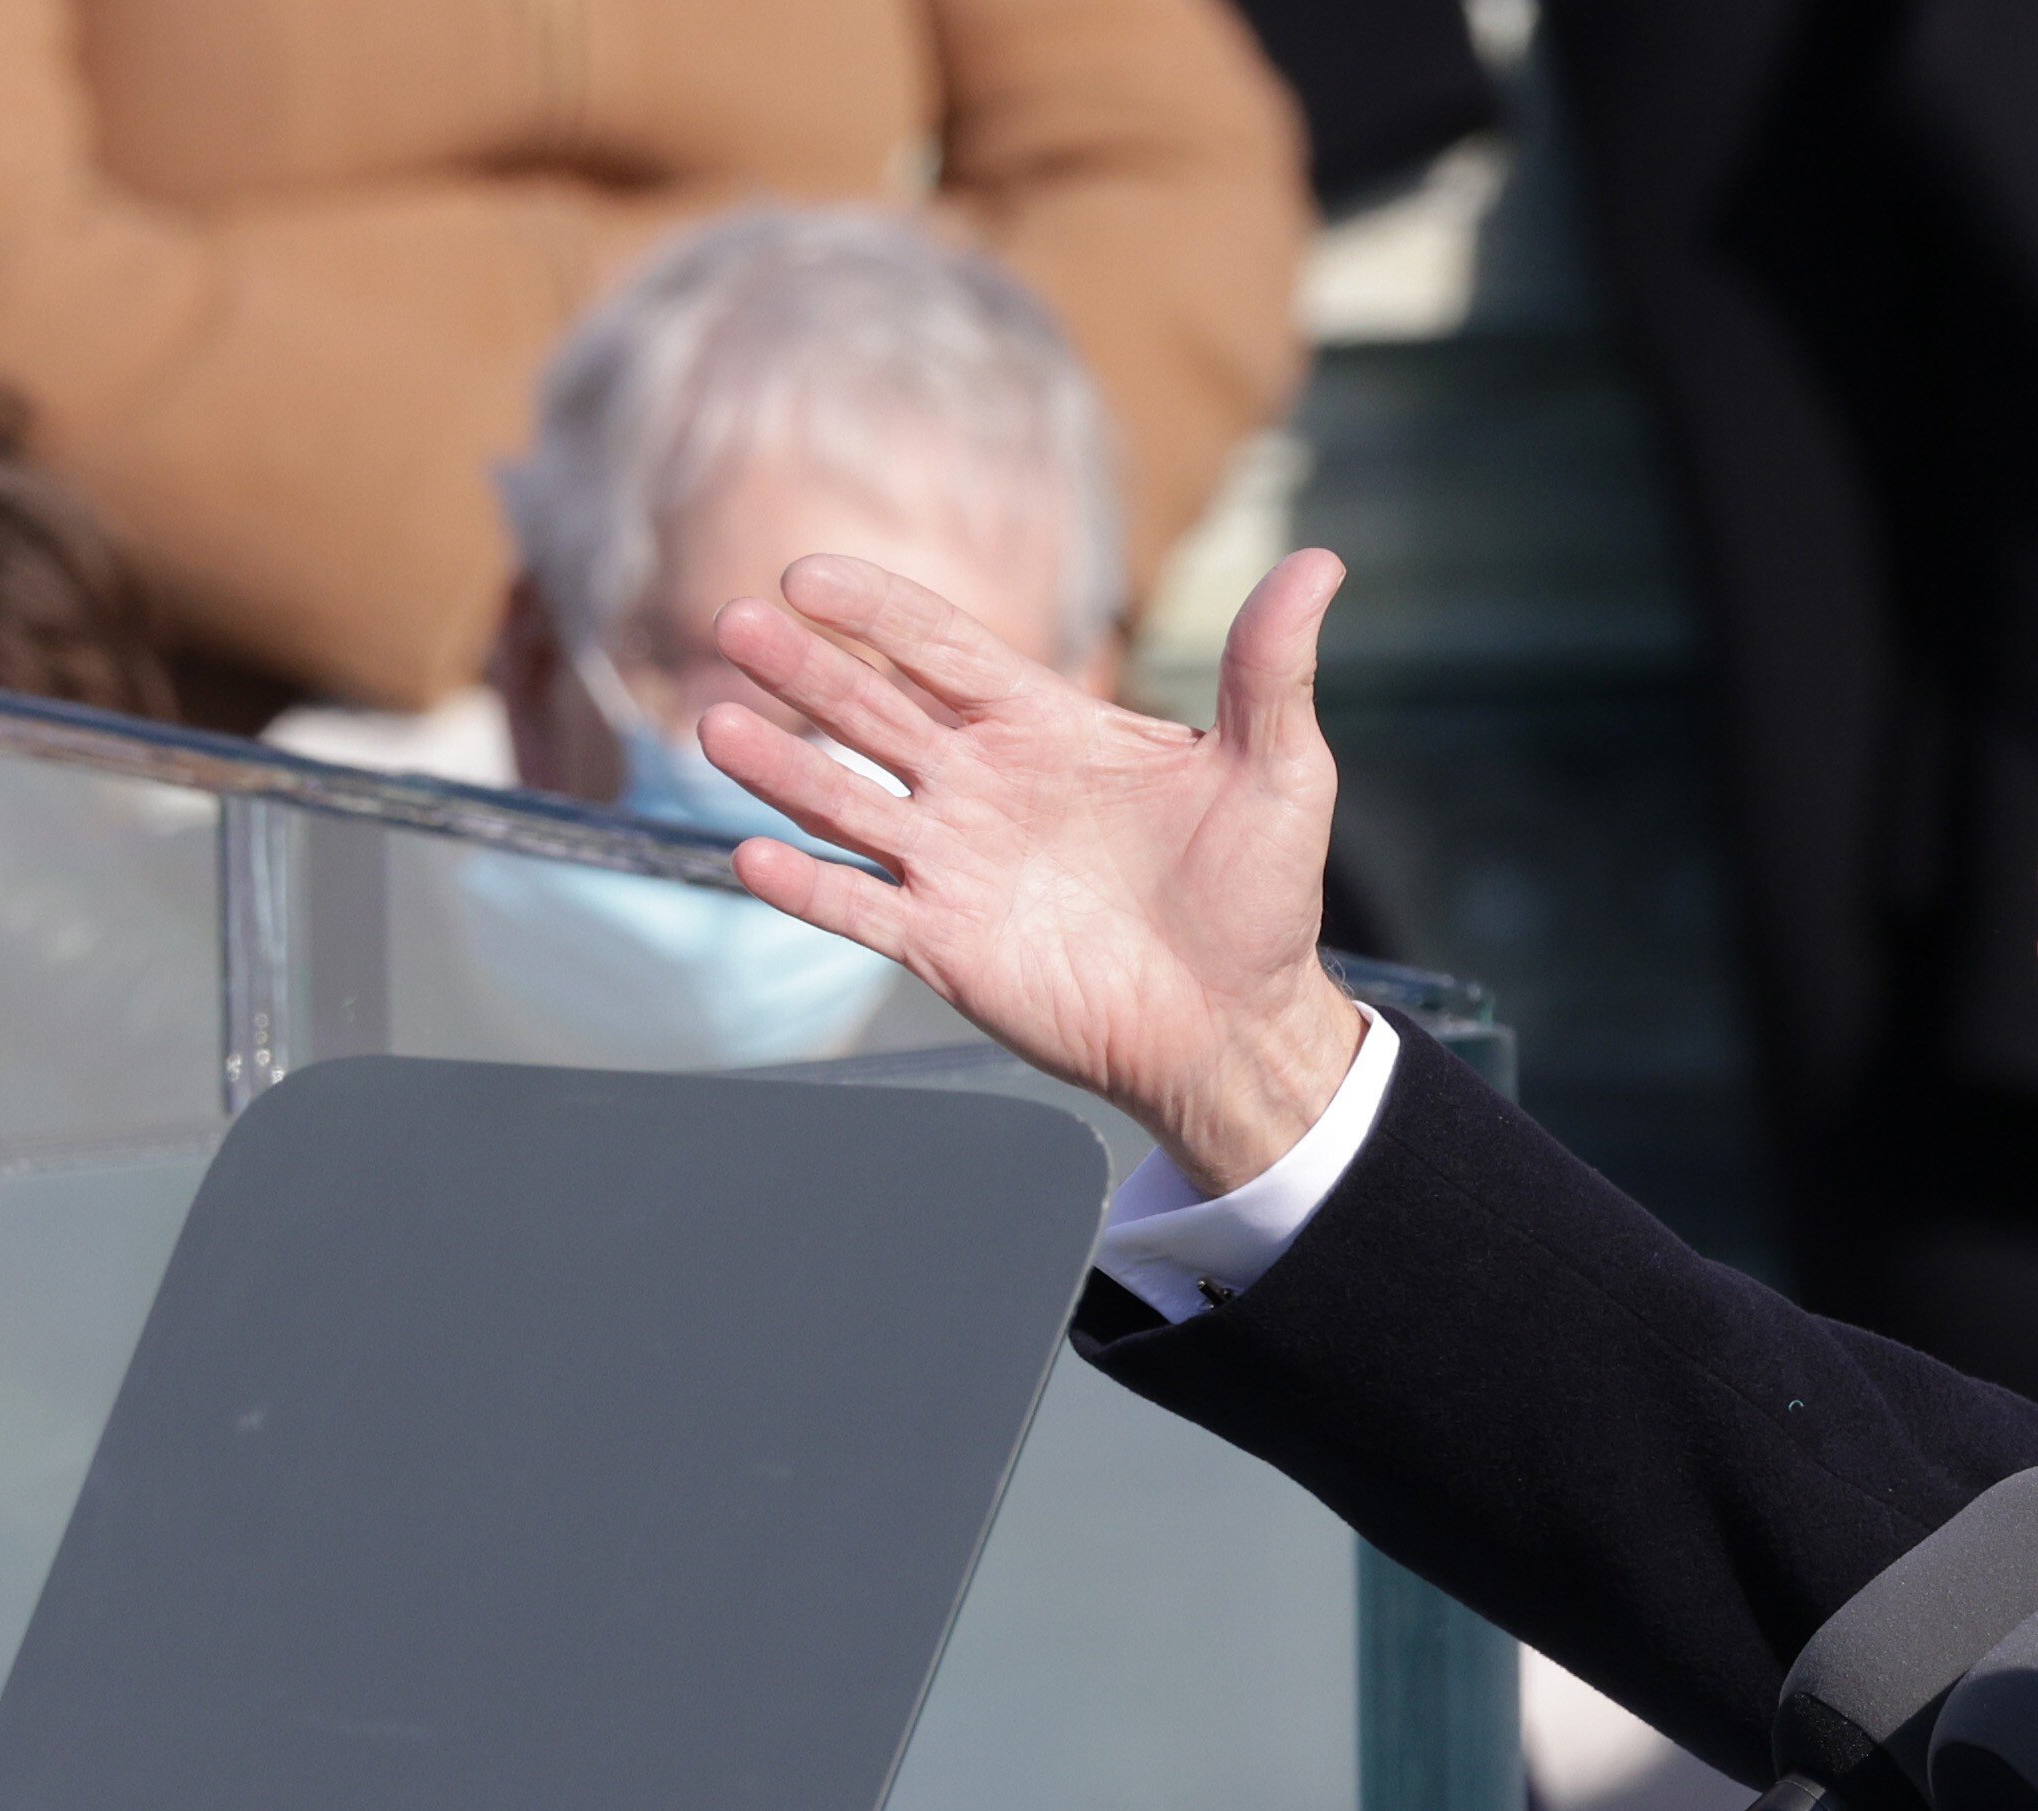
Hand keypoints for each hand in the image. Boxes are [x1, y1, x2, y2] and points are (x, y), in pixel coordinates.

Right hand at [700, 551, 1360, 1193]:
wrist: (1242, 1022)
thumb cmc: (1262, 896)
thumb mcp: (1281, 771)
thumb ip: (1272, 669)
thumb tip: (1320, 560)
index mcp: (1047, 729)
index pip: (941, 649)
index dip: (875, 611)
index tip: (806, 575)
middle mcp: (984, 786)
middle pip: (873, 712)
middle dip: (803, 671)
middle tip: (734, 627)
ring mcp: (957, 865)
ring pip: (846, 803)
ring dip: (782, 767)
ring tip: (717, 727)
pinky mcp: (948, 946)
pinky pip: (860, 910)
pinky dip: (807, 888)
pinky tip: (751, 856)